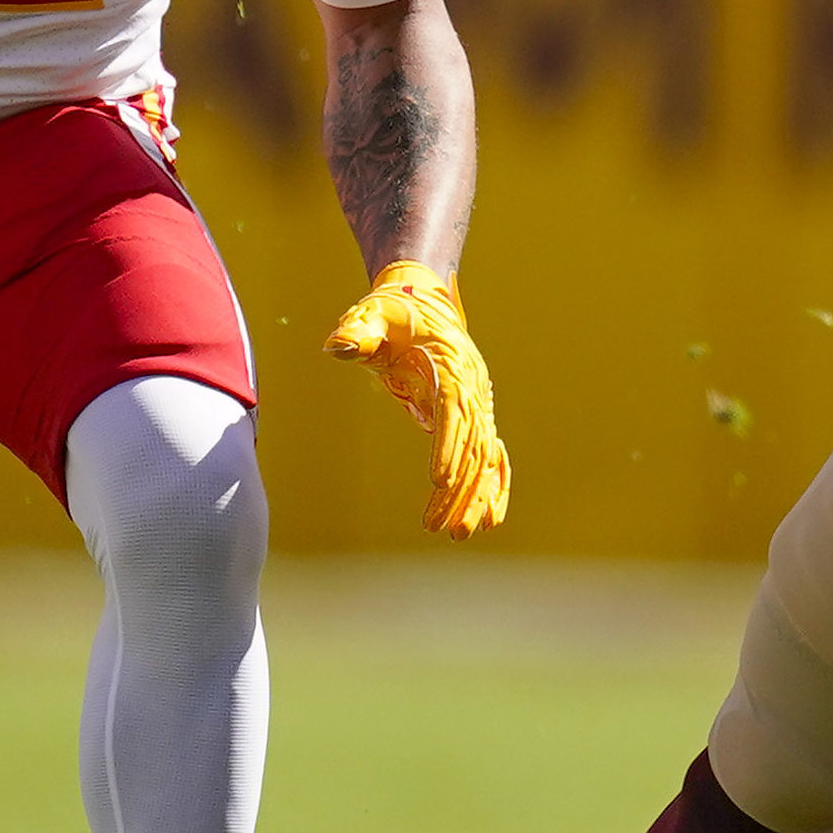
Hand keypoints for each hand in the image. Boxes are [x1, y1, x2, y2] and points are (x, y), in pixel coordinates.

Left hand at [324, 261, 510, 538]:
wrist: (422, 298)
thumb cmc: (394, 312)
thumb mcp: (372, 317)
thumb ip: (358, 332)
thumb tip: (339, 345)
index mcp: (452, 363)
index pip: (453, 410)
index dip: (448, 445)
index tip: (438, 480)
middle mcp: (473, 385)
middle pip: (473, 442)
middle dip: (462, 487)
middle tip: (446, 527)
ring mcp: (478, 401)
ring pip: (484, 456)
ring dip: (476, 496)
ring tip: (461, 533)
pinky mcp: (474, 413)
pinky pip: (490, 455)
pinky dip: (493, 486)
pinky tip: (490, 519)